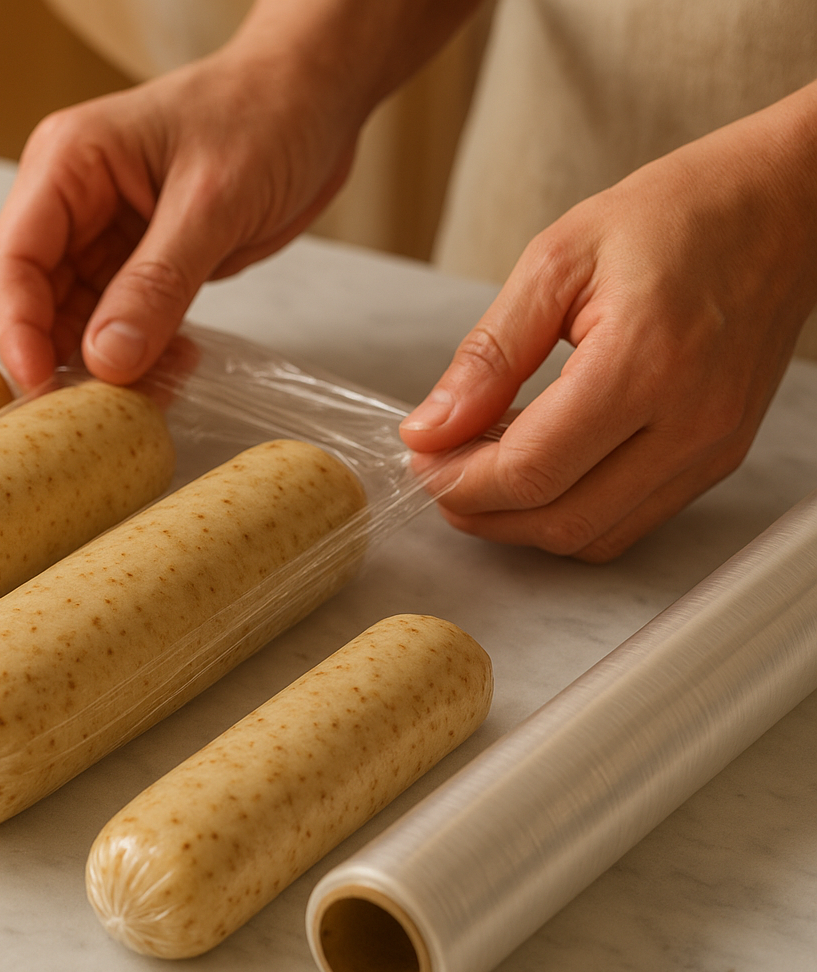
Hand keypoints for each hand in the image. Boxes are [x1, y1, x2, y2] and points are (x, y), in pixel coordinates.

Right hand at [0, 44, 355, 388]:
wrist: (317, 96)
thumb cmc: (267, 114)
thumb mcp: (214, 202)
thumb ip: (157, 283)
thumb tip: (105, 360)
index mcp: (68, 164)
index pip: (14, 258)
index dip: (18, 328)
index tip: (39, 386)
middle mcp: (74, 200)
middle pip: (36, 297)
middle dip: (60, 354)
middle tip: (92, 412)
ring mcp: (106, 233)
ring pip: (79, 318)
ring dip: (106, 362)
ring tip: (149, 394)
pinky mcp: (140, 260)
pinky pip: (123, 321)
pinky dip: (143, 352)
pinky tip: (176, 368)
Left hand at [400, 81, 816, 561]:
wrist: (783, 205)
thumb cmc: (677, 215)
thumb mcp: (556, 261)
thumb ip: (488, 355)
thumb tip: (430, 428)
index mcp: (645, 364)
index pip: (531, 470)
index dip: (458, 480)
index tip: (420, 456)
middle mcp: (690, 421)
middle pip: (559, 519)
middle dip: (480, 510)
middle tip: (438, 470)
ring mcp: (712, 448)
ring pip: (594, 536)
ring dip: (522, 520)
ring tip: (480, 467)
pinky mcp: (719, 457)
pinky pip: (630, 520)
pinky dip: (570, 509)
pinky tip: (536, 464)